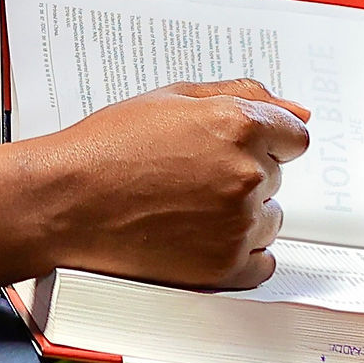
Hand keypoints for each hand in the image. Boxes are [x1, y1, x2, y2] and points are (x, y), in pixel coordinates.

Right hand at [33, 80, 310, 289]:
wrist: (64, 202)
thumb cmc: (107, 147)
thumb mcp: (172, 98)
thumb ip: (244, 95)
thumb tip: (298, 110)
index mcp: (237, 124)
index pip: (294, 137)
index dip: (264, 141)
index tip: (235, 149)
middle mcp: (246, 174)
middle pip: (276, 177)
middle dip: (242, 174)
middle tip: (190, 176)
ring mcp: (237, 224)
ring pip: (270, 220)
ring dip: (242, 215)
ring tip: (187, 207)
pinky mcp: (224, 267)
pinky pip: (262, 264)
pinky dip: (240, 254)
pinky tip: (201, 238)